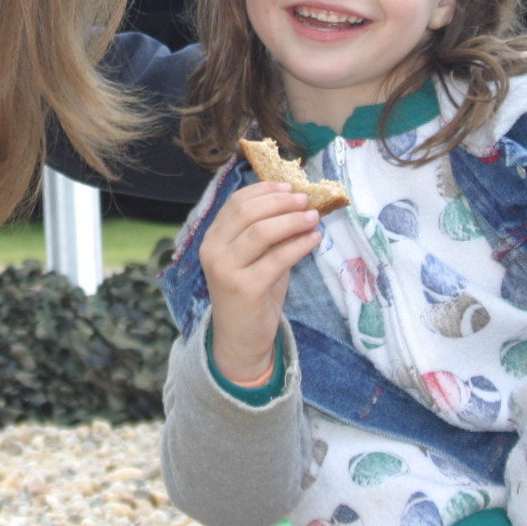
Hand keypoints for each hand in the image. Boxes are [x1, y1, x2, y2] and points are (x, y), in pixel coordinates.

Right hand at [199, 181, 322, 386]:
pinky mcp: (244, 288)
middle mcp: (212, 250)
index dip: (264, 190)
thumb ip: (269, 234)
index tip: (290, 186)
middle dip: (280, 202)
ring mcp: (225, 269)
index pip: (236, 202)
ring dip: (291, 220)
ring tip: (313, 217)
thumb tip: (298, 203)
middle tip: (306, 200)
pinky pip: (277, 258)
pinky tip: (314, 239)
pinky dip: (299, 245)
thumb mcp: (256, 258)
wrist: (241, 339)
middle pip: (247, 212)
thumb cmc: (252, 294)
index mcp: (212, 238)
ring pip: (260, 231)